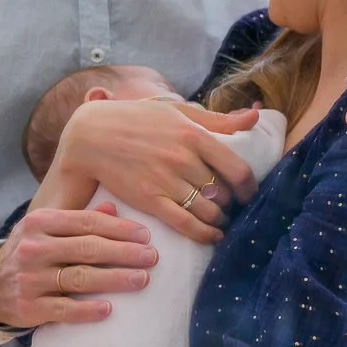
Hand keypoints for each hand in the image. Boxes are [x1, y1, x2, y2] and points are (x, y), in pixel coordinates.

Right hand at [0, 202, 155, 329]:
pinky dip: (87, 310)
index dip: (119, 228)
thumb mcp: (46, 230)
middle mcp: (33, 248)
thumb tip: (113, 206)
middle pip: (87, 249)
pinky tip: (109, 310)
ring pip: (80, 278)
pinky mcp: (29, 307)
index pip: (86, 222)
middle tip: (152, 257)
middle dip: (124, 253)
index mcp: (39, 223)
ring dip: (115, 279)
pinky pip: (63, 309)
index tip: (145, 235)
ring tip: (142, 279)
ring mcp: (30, 278)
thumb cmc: (29, 253)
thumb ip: (78, 219)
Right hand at [56, 99, 263, 243]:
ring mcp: (166, 181)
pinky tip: (212, 235)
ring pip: (208, 211)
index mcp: (194, 135)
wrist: (92, 135)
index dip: (249, 187)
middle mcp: (183, 159)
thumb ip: (218, 119)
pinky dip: (204, 234)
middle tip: (231, 207)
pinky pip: (186, 224)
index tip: (249, 193)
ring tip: (220, 220)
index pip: (237, 169)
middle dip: (231, 203)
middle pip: (223, 193)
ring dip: (219, 220)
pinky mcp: (150, 199)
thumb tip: (254, 119)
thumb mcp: (179, 111)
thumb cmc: (138, 120)